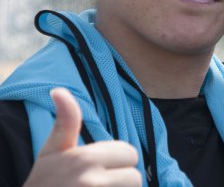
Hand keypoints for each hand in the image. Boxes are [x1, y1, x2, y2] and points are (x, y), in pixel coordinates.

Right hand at [23, 88, 141, 186]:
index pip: (130, 153)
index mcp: (84, 159)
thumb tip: (59, 90)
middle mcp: (93, 181)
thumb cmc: (44, 182)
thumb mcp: (52, 151)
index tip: (97, 168)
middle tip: (97, 184)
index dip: (117, 161)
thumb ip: (66, 123)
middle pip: (135, 176)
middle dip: (121, 179)